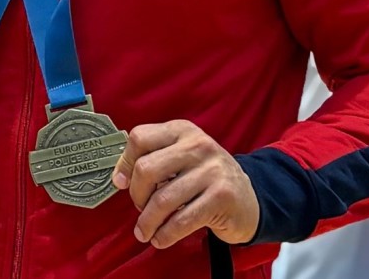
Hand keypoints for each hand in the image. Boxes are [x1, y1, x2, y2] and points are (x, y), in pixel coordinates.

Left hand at [111, 120, 258, 248]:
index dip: (124, 163)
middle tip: (139, 208)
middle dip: (136, 195)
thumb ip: (153, 159)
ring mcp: (212, 171)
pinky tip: (160, 238)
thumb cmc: (205, 179)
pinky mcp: (222, 198)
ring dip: (148, 221)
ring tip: (144, 231)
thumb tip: (119, 178)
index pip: (140, 138)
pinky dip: (165, 234)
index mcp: (182, 130)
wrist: (250, 199)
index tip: (121, 182)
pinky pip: (182, 220)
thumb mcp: (181, 157)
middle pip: (147, 169)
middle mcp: (197, 145)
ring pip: (163, 199)